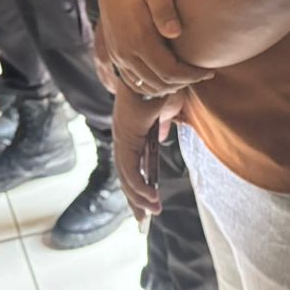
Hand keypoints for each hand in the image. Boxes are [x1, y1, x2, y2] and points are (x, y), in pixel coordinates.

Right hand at [96, 0, 211, 97]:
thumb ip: (164, 9)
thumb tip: (175, 33)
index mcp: (138, 38)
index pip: (169, 71)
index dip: (192, 76)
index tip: (209, 72)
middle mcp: (125, 52)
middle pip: (159, 83)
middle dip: (184, 83)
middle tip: (202, 74)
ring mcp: (118, 56)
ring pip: (146, 86)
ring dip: (168, 86)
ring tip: (187, 75)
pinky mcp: (115, 55)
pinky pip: (133, 81)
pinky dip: (152, 84)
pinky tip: (167, 75)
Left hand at [114, 83, 184, 219]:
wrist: (157, 69)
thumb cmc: (163, 83)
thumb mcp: (168, 107)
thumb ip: (164, 123)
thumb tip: (162, 137)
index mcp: (129, 132)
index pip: (130, 166)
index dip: (136, 186)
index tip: (144, 204)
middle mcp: (122, 136)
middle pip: (125, 176)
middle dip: (135, 199)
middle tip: (144, 220)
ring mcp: (122, 137)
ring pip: (126, 176)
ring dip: (139, 196)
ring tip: (152, 212)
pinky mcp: (126, 137)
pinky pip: (130, 168)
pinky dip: (139, 185)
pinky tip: (151, 197)